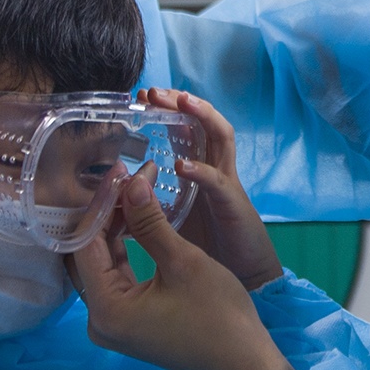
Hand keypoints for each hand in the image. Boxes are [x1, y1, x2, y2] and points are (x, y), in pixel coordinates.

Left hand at [69, 173, 298, 369]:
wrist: (245, 362)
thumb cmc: (219, 314)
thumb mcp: (183, 261)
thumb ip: (149, 221)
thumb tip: (131, 181)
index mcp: (106, 309)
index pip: (87, 244)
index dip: (103, 203)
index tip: (121, 171)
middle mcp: (99, 319)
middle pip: (89, 254)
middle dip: (108, 213)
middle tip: (128, 176)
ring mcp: (112, 323)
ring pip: (101, 263)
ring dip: (115, 228)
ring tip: (134, 191)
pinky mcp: (127, 322)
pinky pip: (115, 276)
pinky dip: (124, 248)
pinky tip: (135, 220)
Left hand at [140, 87, 282, 290]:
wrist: (250, 278)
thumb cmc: (212, 250)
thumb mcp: (174, 222)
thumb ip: (153, 207)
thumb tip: (120, 196)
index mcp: (198, 173)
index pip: (183, 131)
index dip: (164, 112)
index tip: (138, 100)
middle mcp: (214, 171)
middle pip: (200, 124)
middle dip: (178, 104)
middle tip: (151, 91)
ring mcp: (226, 185)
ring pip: (218, 139)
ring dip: (200, 116)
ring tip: (181, 100)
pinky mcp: (234, 206)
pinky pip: (218, 183)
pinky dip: (201, 172)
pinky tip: (182, 166)